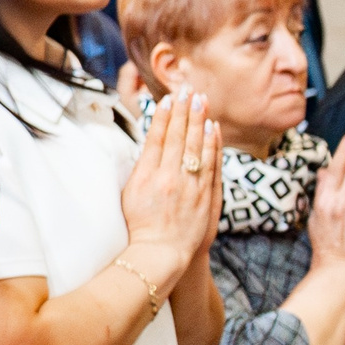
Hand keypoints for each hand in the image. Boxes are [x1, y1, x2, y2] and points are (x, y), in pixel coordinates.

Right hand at [120, 89, 222, 266]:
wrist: (161, 254)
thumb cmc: (140, 226)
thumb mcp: (130, 194)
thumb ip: (140, 169)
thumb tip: (149, 146)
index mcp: (147, 176)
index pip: (157, 138)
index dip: (165, 117)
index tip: (169, 99)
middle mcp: (170, 178)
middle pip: (179, 137)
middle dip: (184, 111)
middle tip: (189, 90)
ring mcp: (191, 186)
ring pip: (198, 146)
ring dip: (200, 121)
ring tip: (202, 101)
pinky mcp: (206, 195)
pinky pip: (212, 164)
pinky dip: (213, 144)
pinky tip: (214, 128)